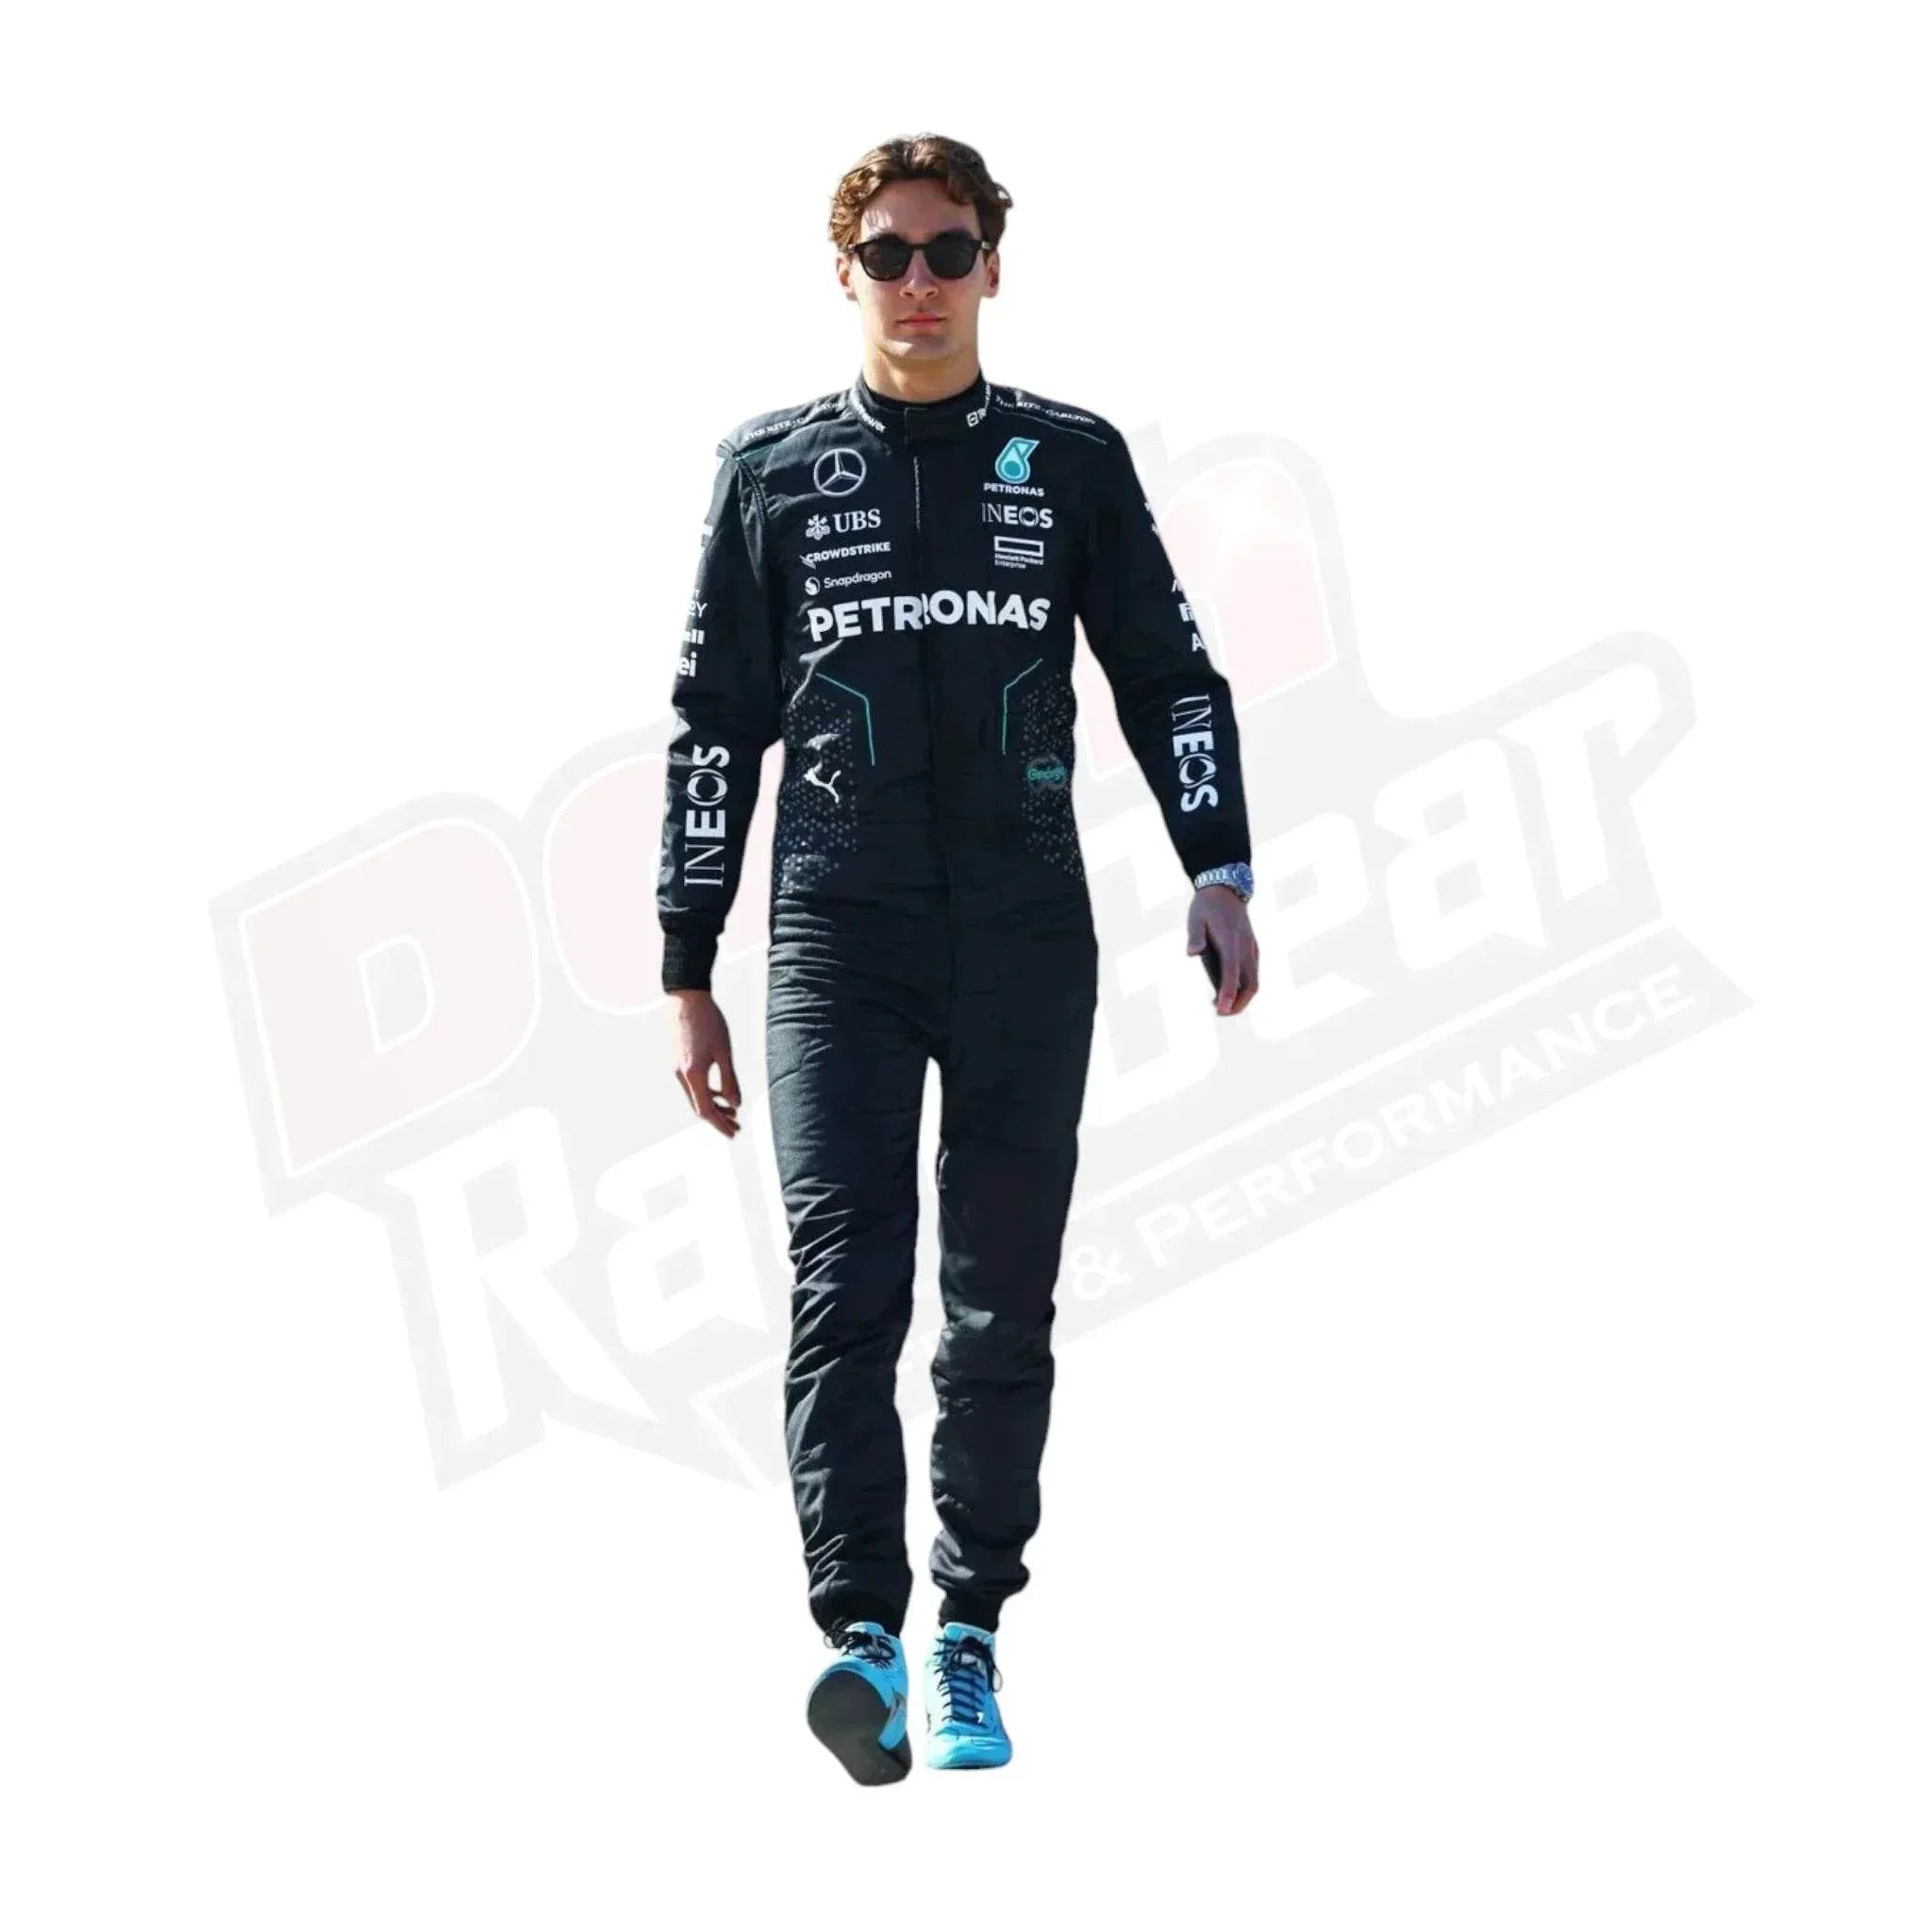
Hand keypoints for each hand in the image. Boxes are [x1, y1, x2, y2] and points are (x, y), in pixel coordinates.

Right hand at [669, 989, 742, 1136]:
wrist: (687, 998)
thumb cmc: (709, 1022)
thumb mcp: (724, 1052)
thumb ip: (730, 1080)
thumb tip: (735, 1104)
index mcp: (693, 1074)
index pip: (706, 1110)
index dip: (720, 1124)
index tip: (733, 1133)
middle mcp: (682, 1074)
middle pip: (699, 1107)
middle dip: (718, 1119)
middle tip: (737, 1127)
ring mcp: (678, 1068)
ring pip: (695, 1096)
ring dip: (713, 1106)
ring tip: (733, 1112)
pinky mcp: (679, 1061)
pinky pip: (692, 1085)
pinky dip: (707, 1093)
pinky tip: (720, 1093)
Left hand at [1187, 886, 1259, 1016]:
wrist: (1227, 889)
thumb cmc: (1207, 906)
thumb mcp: (1195, 917)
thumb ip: (1195, 936)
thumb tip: (1192, 953)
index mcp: (1231, 941)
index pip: (1233, 972)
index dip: (1229, 992)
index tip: (1222, 1010)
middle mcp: (1246, 947)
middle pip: (1251, 984)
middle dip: (1238, 1003)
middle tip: (1220, 1014)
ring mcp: (1252, 949)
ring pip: (1254, 981)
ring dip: (1241, 998)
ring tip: (1220, 1007)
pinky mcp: (1252, 950)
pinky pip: (1252, 974)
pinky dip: (1243, 988)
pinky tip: (1226, 992)